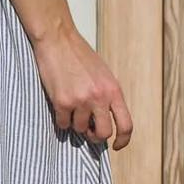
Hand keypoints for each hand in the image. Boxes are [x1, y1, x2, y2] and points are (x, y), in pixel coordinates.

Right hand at [30, 25, 132, 149]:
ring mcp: (81, 100)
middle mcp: (100, 97)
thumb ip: (107, 96)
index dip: (123, 140)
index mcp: (113, 90)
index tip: (116, 145)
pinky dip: (61, 119)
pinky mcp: (62, 102)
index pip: (126, 124)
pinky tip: (59, 106)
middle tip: (88, 130)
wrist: (58, 39)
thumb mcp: (103, 74)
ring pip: (80, 129)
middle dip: (95, 136)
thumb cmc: (79, 55)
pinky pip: (63, 124)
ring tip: (71, 107)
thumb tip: (106, 120)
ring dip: (74, 123)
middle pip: (103, 133)